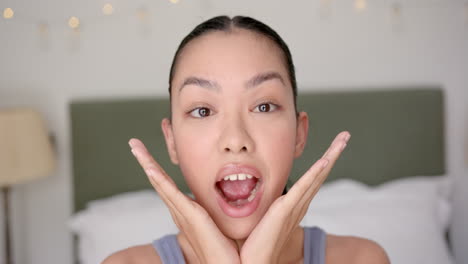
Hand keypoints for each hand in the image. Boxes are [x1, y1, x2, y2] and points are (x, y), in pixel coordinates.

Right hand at [128, 138, 239, 263]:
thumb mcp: (231, 221)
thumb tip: (251, 193)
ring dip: (147, 163)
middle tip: (134, 144)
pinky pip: (171, 194)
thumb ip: (232, 206)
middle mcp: (182, 212)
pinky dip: (159, 179)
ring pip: (160, 183)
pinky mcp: (190, 216)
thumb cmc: (236, 250)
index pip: (171, 186)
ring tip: (135, 147)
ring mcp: (183, 214)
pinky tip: (150, 166)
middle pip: (160, 181)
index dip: (160, 169)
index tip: (152, 152)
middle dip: (147, 161)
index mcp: (191, 212)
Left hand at [240, 131, 350, 263]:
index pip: (309, 180)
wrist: (251, 263)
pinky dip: (316, 173)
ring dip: (331, 156)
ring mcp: (294, 206)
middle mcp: (297, 205)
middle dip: (333, 155)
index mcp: (289, 206)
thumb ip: (250, 203)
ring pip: (317, 176)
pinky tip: (326, 160)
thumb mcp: (252, 216)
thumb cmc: (249, 244)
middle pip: (319, 174)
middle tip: (344, 137)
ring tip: (343, 139)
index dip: (320, 164)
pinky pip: (305, 187)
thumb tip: (235, 191)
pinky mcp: (286, 209)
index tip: (330, 149)